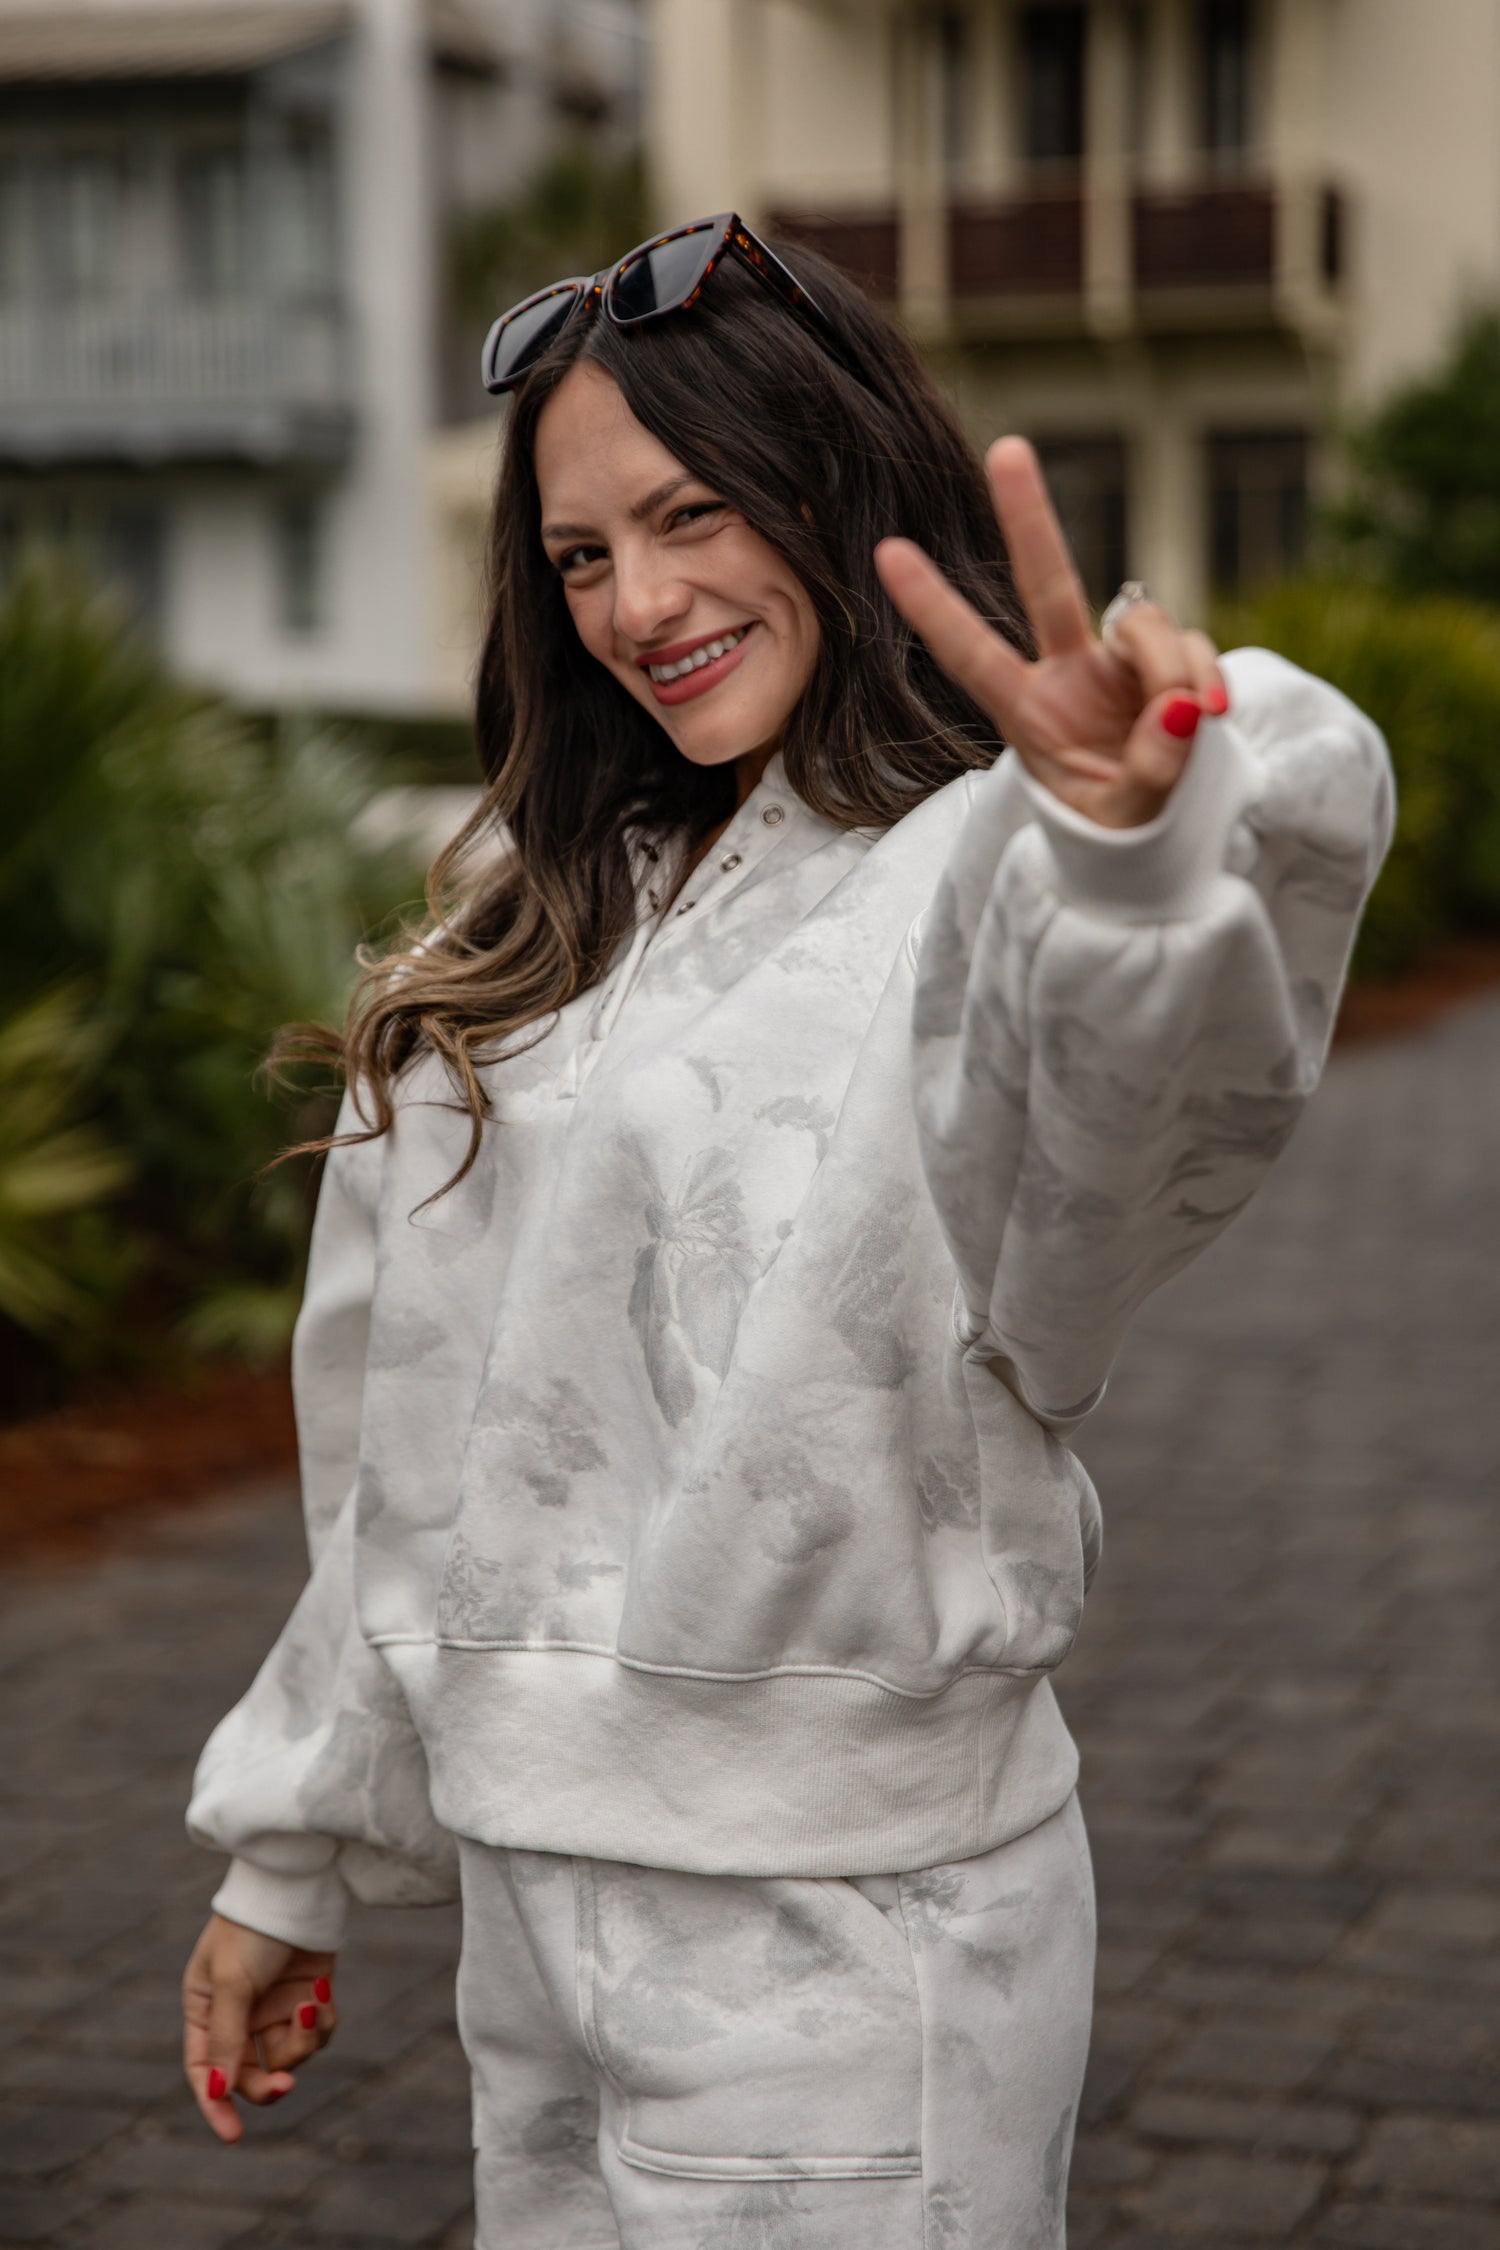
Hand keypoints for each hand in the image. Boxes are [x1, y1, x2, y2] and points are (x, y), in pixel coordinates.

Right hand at [182, 1913, 338, 2144]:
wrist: (298, 1885)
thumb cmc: (252, 1928)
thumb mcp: (232, 1982)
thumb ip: (228, 2038)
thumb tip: (219, 2092)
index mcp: (205, 2008)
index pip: (205, 2070)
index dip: (216, 2105)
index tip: (233, 2135)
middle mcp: (238, 2013)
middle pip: (250, 2074)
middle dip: (268, 2083)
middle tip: (286, 2086)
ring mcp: (274, 2006)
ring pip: (288, 2056)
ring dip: (302, 2040)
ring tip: (309, 2005)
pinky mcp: (308, 1997)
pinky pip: (317, 2032)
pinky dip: (322, 2021)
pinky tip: (321, 1992)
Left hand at [875, 437, 1227, 829]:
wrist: (1163, 840)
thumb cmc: (1121, 832)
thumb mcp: (1125, 819)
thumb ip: (1151, 768)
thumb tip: (1181, 707)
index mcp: (1028, 716)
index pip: (972, 654)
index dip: (933, 607)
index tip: (886, 552)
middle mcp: (1067, 675)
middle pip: (1046, 585)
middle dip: (1028, 518)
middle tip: (1007, 448)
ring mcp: (1118, 664)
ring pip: (1144, 623)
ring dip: (1170, 667)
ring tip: (1188, 724)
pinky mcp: (1170, 662)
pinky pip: (1193, 644)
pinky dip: (1206, 673)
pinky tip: (1213, 715)